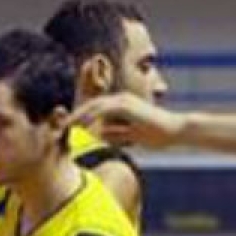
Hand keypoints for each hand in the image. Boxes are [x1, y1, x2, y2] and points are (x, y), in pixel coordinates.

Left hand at [67, 92, 184, 148]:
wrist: (176, 130)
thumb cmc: (158, 134)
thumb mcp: (131, 136)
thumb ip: (116, 134)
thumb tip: (100, 136)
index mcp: (121, 106)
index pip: (95, 111)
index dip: (81, 119)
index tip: (68, 130)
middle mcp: (120, 100)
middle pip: (91, 106)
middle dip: (75, 116)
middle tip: (60, 126)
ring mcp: (123, 100)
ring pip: (94, 106)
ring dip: (78, 116)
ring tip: (65, 126)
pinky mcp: (126, 105)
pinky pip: (103, 110)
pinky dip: (90, 117)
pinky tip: (79, 125)